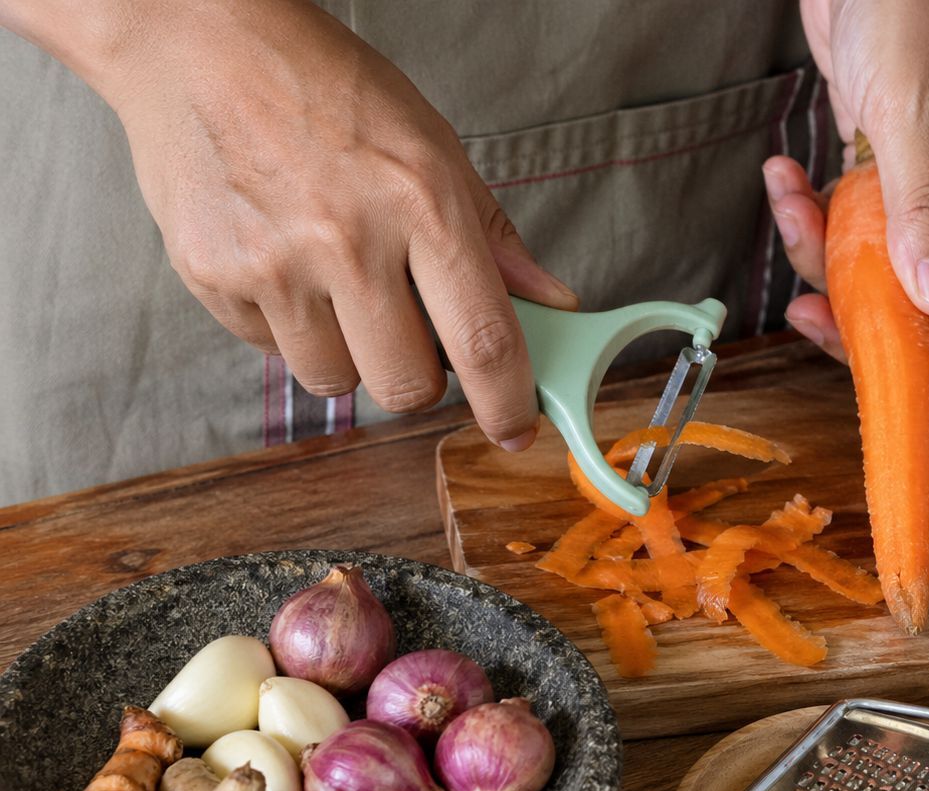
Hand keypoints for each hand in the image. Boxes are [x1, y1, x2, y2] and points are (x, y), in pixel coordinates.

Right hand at [79, 1, 575, 449]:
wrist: (197, 43)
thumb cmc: (326, 89)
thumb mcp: (433, 145)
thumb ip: (494, 237)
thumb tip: (554, 303)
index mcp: (421, 202)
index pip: (483, 340)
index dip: (508, 403)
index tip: (515, 431)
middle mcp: (347, 240)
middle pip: (407, 385)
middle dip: (419, 378)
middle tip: (408, 330)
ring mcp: (273, 264)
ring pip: (335, 383)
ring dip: (349, 356)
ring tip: (336, 285)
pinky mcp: (213, 278)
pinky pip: (271, 353)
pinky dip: (288, 327)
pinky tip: (284, 263)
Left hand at [767, 0, 928, 397]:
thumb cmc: (910, 10)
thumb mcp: (912, 113)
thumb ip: (923, 210)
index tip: (886, 383)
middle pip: (924, 310)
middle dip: (860, 318)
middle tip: (807, 311)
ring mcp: (921, 193)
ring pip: (872, 271)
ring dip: (818, 255)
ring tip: (790, 199)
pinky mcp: (878, 173)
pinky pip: (844, 225)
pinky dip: (808, 212)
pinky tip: (785, 173)